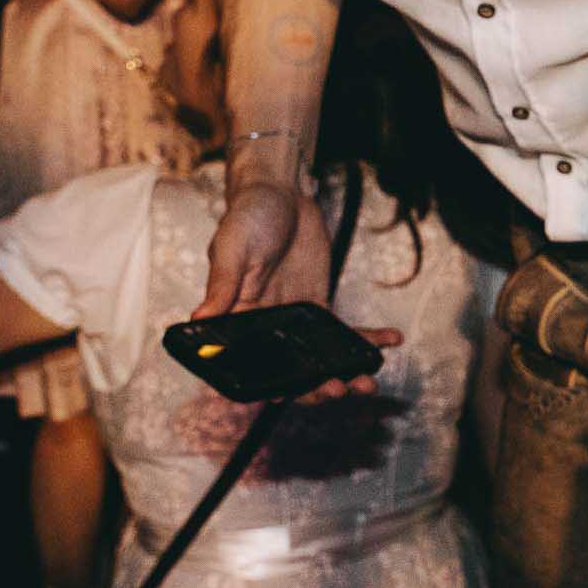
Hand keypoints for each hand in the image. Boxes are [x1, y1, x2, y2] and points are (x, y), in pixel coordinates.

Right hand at [197, 176, 392, 400]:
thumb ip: (222, 284)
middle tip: (339, 389)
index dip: (269, 385)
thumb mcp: (232, 246)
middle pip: (289, 369)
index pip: (249, 364)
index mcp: (236, 317)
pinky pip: (341, 332)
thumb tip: (198, 320)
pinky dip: (365, 339)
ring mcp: (294, 317)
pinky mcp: (318, 304)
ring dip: (344, 373)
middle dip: (314, 386)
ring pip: (318, 358)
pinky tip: (389, 342)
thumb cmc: (248, 215)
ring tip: (367, 381)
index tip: (289, 396)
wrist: (282, 191)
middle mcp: (265, 325)